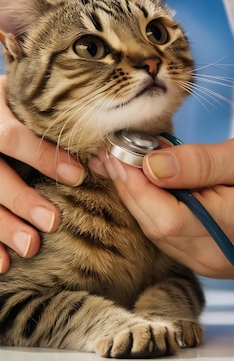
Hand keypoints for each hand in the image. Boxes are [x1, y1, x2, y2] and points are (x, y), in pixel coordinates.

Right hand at [0, 76, 84, 272]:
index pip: (12, 136)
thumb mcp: (23, 98)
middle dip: (22, 200)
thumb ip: (49, 116)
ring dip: (3, 226)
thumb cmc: (12, 102)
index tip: (77, 176)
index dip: (42, 157)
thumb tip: (97, 143)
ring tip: (31, 247)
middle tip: (53, 221)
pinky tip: (3, 263)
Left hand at [89, 136, 233, 288]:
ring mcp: (206, 263)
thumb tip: (153, 162)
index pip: (155, 208)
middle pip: (148, 221)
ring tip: (128, 163)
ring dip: (138, 197)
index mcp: (219, 228)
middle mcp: (205, 254)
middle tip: (113, 151)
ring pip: (155, 231)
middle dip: (126, 184)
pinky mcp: (209, 262)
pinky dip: (155, 210)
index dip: (129, 178)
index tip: (114, 147)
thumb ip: (200, 162)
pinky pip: (170, 237)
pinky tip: (155, 185)